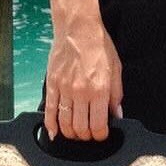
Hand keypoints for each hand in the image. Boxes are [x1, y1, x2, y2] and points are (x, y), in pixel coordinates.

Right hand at [42, 22, 123, 141]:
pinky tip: (54, 132)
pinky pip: (49, 110)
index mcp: (99, 90)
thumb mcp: (116, 70)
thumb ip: (117, 95)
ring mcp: (64, 89)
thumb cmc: (99, 46)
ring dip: (70, 133)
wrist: (78, 28)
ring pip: (64, 123)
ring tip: (75, 132)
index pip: (98, 125)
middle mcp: (81, 92)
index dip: (101, 135)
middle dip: (86, 136)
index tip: (102, 134)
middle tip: (89, 134)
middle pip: (80, 128)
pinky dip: (51, 125)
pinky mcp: (52, 84)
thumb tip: (117, 115)